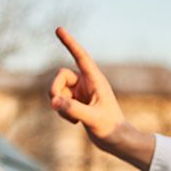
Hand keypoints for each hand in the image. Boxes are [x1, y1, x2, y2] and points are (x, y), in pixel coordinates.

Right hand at [49, 27, 154, 170]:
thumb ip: (73, 109)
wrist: (116, 141)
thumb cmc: (111, 129)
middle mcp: (87, 83)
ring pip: (57, 90)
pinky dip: (61, 111)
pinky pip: (58, 101)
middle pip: (60, 75)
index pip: (81, 57)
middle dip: (54, 89)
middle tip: (56, 104)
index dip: (70, 43)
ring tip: (72, 119)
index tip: (59, 29)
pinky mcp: (76, 102)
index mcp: (96, 80)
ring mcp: (80, 92)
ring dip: (58, 104)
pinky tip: (74, 123)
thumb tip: (54, 101)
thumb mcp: (93, 119)